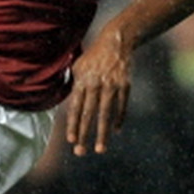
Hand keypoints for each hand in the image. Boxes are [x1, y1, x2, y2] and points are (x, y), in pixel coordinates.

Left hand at [64, 28, 131, 155]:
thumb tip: (68, 104)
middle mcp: (96, 84)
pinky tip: (115, 131)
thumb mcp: (77, 66)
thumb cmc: (94, 56)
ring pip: (106, 114)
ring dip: (102, 133)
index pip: (76, 107)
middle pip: (89, 114)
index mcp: (82, 81)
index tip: (71, 140)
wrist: (116, 42)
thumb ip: (73, 84)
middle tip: (81, 152)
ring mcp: (112, 85)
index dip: (73, 124)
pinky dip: (119, 119)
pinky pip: (122, 106)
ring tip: (100, 149)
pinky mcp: (125, 85)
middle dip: (84, 134)